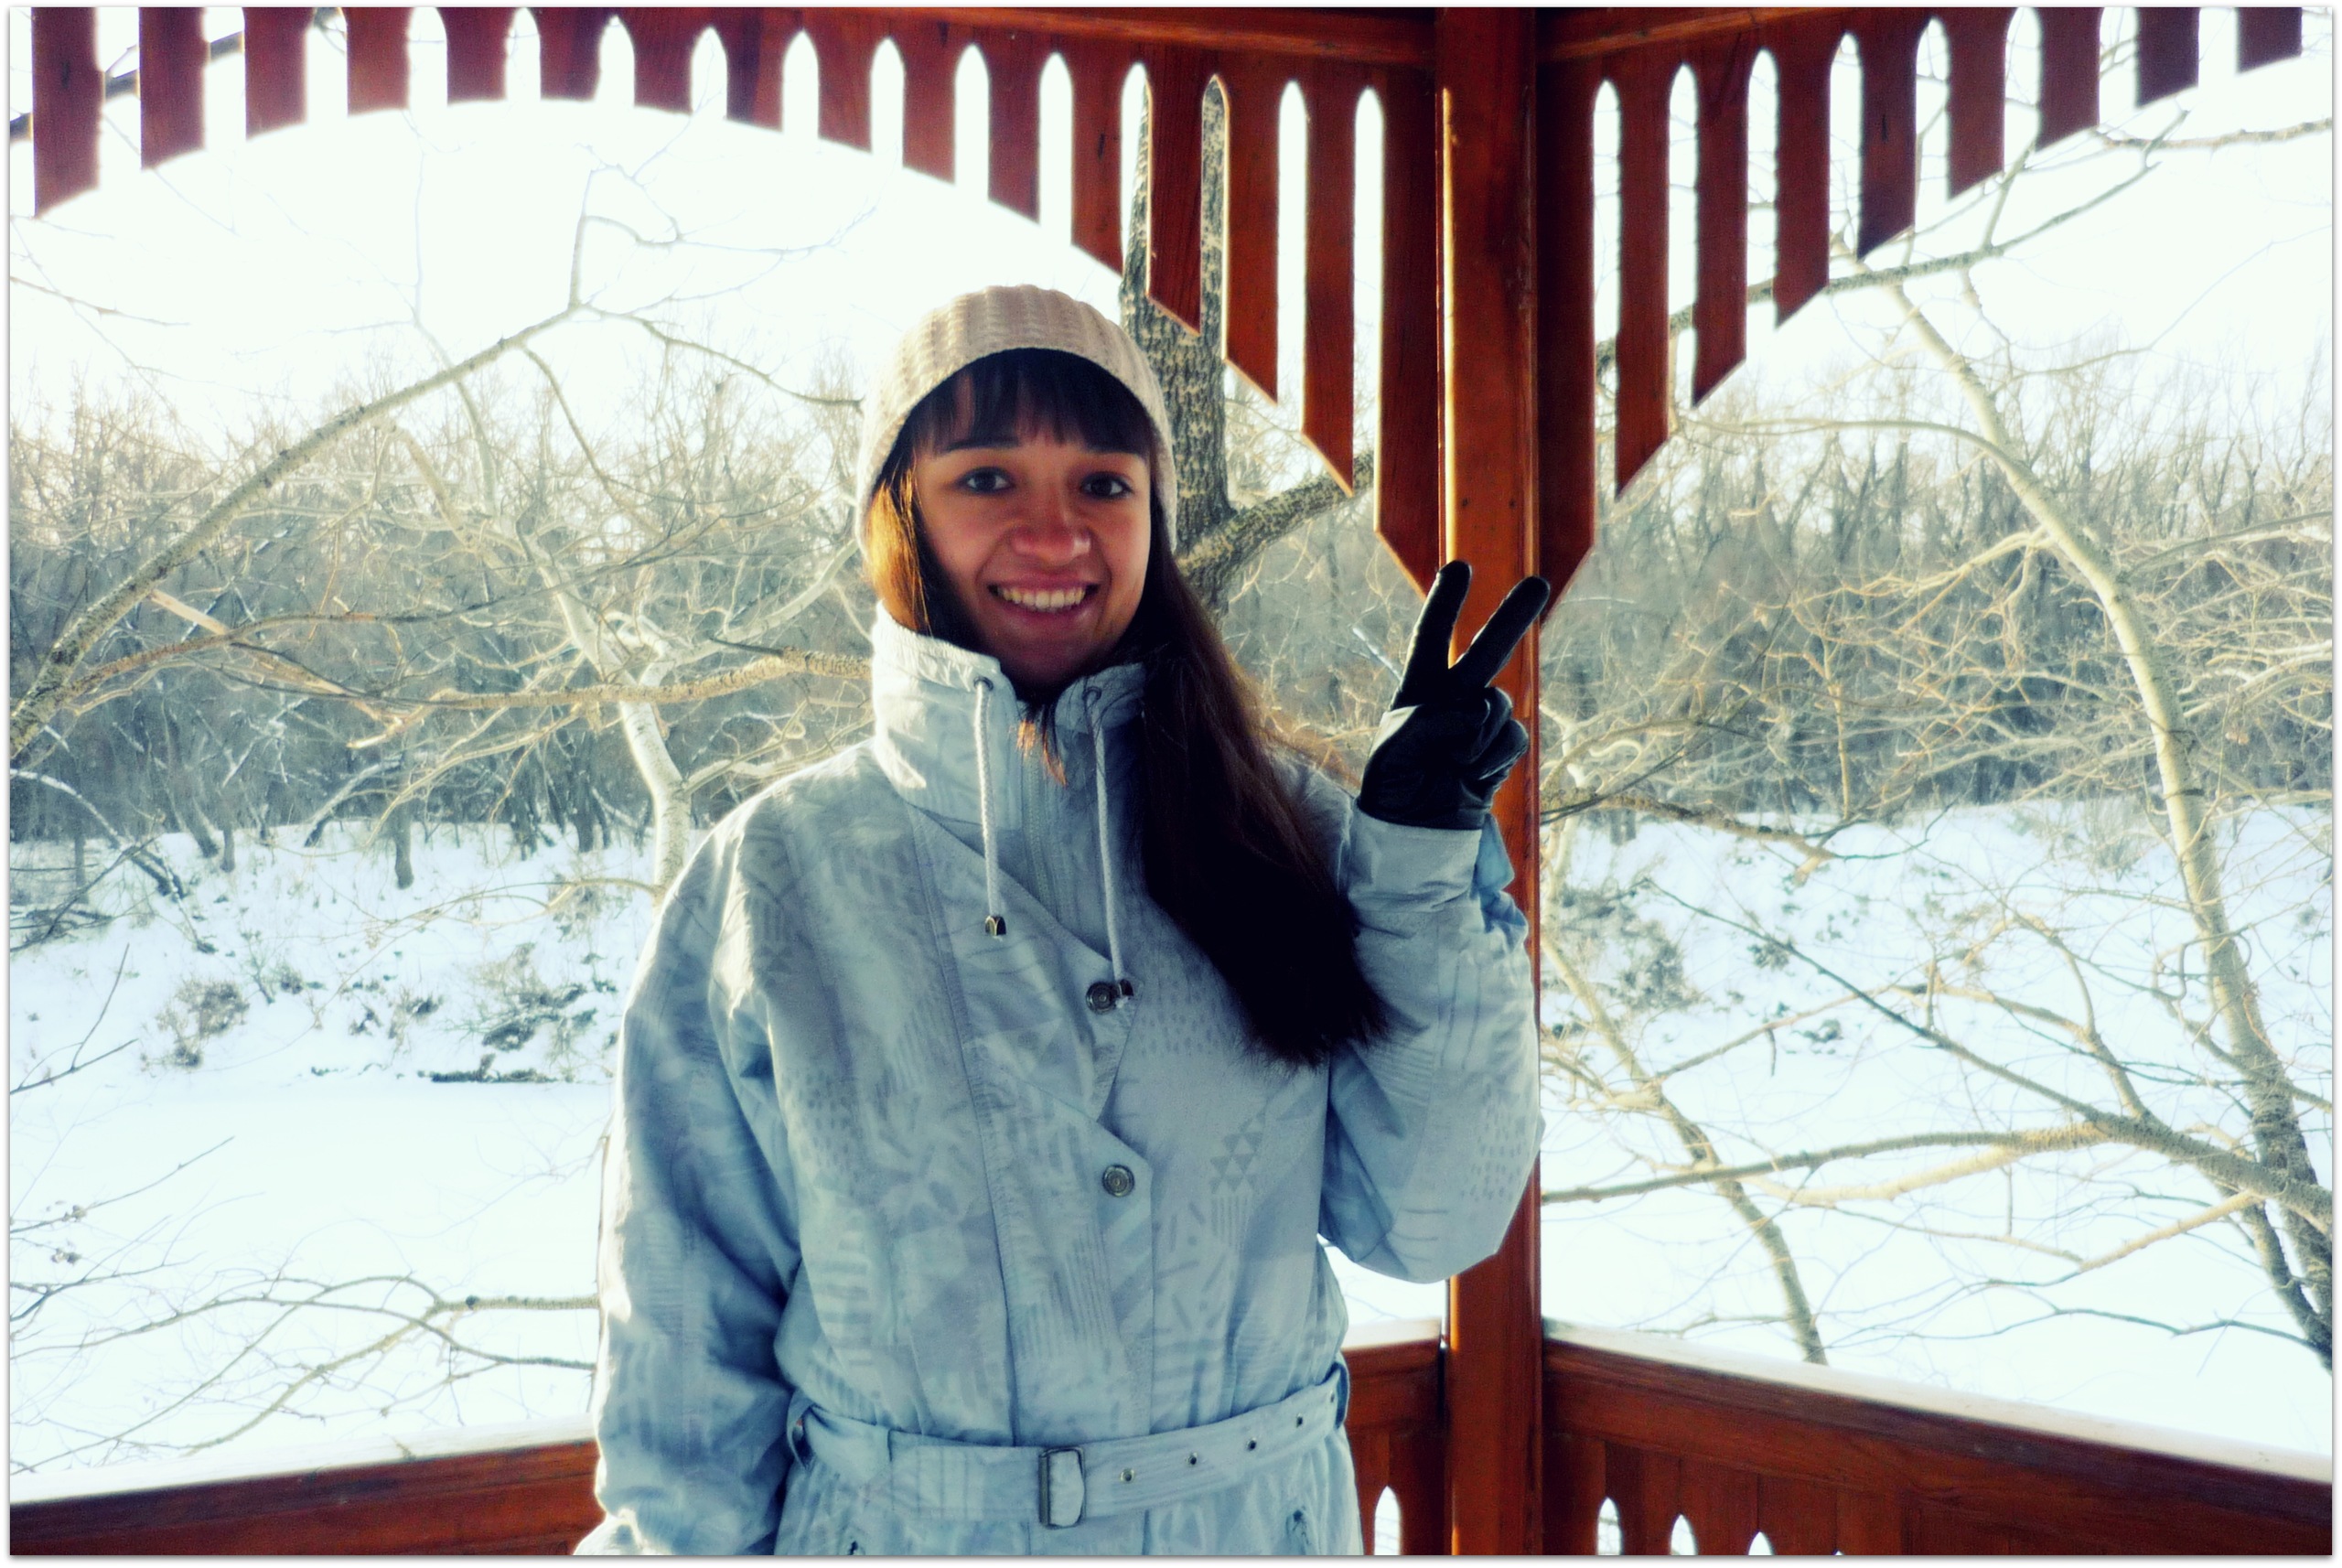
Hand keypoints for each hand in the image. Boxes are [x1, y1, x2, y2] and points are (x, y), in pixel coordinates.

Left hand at [1356, 561, 1550, 832]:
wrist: (1416, 832)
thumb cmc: (1393, 788)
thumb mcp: (1392, 751)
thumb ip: (1427, 722)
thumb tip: (1475, 708)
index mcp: (1417, 690)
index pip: (1430, 640)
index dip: (1444, 605)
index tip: (1460, 568)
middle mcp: (1452, 699)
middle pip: (1486, 650)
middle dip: (1512, 617)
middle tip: (1539, 584)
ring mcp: (1480, 723)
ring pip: (1499, 704)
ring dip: (1478, 734)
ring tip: (1454, 762)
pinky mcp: (1501, 748)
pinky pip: (1513, 736)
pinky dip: (1494, 755)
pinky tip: (1473, 774)